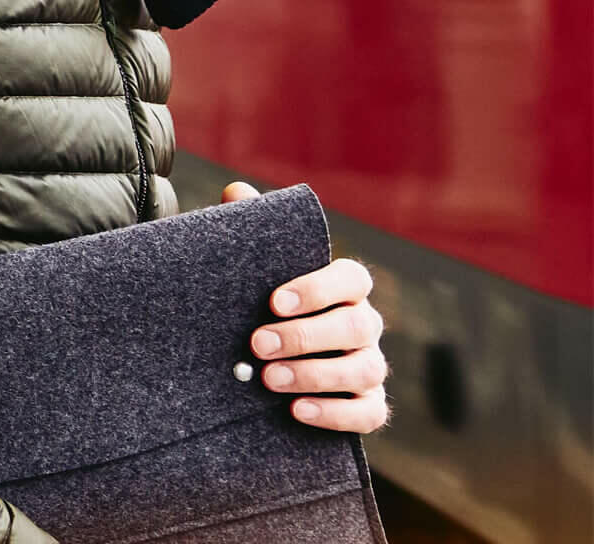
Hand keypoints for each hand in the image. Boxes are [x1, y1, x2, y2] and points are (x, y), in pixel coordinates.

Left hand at [222, 181, 388, 431]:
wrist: (254, 361)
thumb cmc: (254, 304)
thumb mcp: (246, 269)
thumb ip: (245, 229)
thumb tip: (236, 192)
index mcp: (342, 287)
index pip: (352, 278)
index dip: (317, 288)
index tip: (273, 300)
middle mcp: (363, 324)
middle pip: (357, 325)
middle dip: (307, 336)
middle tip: (257, 344)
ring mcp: (368, 365)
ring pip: (365, 369)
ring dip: (317, 375)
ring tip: (269, 380)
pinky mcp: (367, 405)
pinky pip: (370, 413)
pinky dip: (336, 413)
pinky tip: (297, 411)